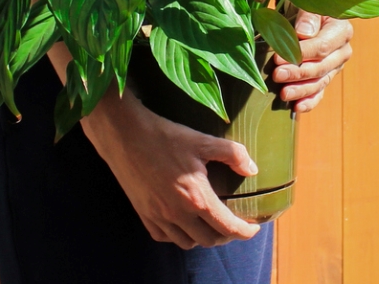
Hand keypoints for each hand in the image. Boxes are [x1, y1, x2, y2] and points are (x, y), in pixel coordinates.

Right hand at [79, 84, 261, 248]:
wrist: (125, 136)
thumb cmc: (165, 136)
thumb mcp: (203, 140)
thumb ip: (232, 154)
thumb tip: (252, 169)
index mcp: (197, 197)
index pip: (227, 227)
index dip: (245, 231)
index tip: (254, 228)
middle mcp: (178, 214)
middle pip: (209, 239)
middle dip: (226, 235)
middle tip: (234, 222)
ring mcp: (159, 217)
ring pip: (187, 242)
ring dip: (203, 237)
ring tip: (210, 224)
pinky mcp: (144, 214)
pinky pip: (165, 237)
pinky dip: (178, 235)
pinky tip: (183, 222)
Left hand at [272, 10, 352, 112]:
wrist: (307, 13)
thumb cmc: (306, 3)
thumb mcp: (307, 3)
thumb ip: (308, 16)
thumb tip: (304, 33)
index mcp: (342, 30)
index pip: (322, 47)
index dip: (301, 54)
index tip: (278, 57)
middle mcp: (342, 51)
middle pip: (321, 67)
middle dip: (298, 73)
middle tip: (277, 75)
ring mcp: (335, 66)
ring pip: (320, 82)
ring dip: (301, 90)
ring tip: (283, 94)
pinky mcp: (325, 76)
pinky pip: (319, 91)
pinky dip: (309, 101)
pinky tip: (297, 108)